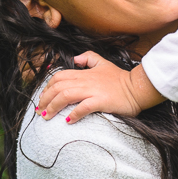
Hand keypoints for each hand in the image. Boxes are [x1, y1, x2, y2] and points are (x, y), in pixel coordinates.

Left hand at [36, 53, 163, 124]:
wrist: (137, 88)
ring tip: (47, 117)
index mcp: (84, 72)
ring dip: (53, 107)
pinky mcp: (101, 101)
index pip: (58, 77)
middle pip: (58, 87)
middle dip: (45, 99)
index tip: (42, 99)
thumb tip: (75, 58)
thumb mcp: (103, 63)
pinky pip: (83, 107)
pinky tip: (68, 121)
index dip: (47, 88)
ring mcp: (93, 90)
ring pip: (65, 96)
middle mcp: (85, 80)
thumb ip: (88, 57)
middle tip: (40, 111)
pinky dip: (73, 114)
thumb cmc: (120, 79)